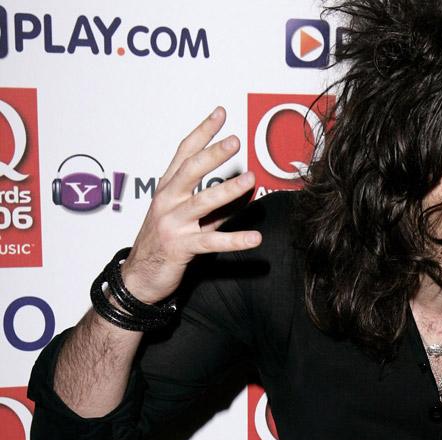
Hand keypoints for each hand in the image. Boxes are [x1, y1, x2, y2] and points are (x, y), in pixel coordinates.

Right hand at [122, 107, 260, 303]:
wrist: (139, 277)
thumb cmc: (164, 241)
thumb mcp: (186, 215)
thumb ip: (213, 201)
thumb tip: (243, 185)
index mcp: (167, 188)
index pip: (184, 152)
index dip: (203, 131)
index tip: (220, 113)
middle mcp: (167, 201)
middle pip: (191, 171)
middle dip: (213, 154)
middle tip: (235, 140)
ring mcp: (172, 224)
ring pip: (202, 202)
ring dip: (228, 189)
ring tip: (251, 178)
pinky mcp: (181, 247)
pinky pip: (212, 242)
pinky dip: (235, 239)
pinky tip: (255, 238)